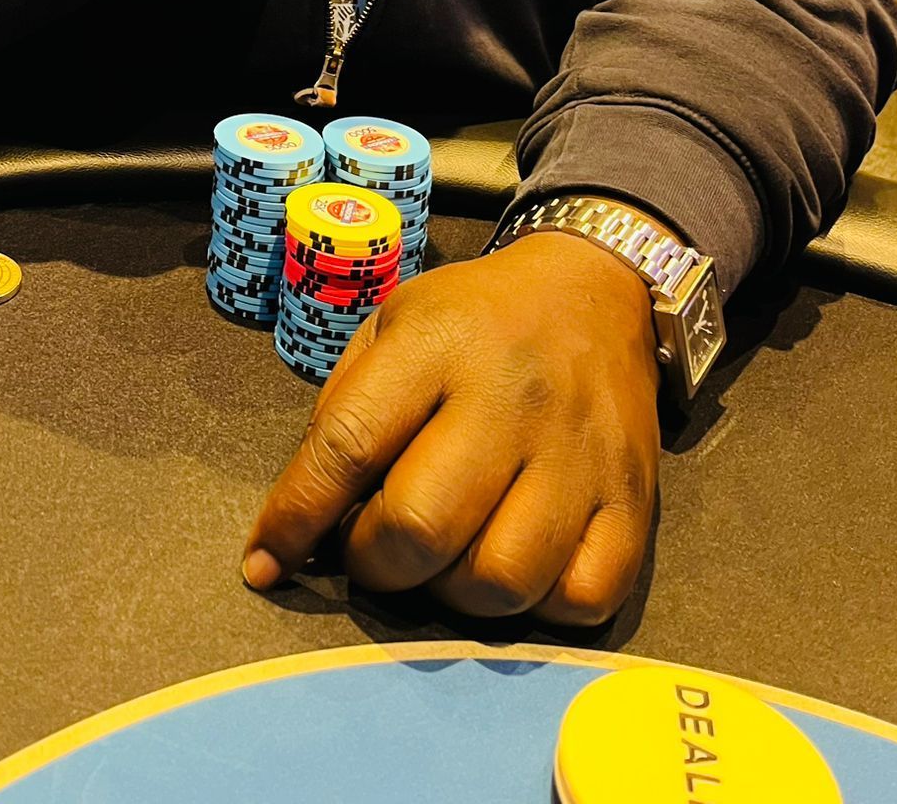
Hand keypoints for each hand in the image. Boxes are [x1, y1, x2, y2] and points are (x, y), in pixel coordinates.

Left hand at [244, 233, 659, 621]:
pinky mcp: (632, 498)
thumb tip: (301, 522)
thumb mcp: (392, 323)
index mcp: (435, 344)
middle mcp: (509, 399)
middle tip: (373, 549)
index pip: (347, 446)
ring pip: (498, 581)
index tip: (263, 563)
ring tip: (443, 561)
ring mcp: (577, 453)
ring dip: (451, 596)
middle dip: (374, 564)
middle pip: (420, 528)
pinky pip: (582, 598)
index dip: (294, 518)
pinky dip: (538, 606)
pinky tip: (515, 565)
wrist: (591, 289)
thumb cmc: (473, 318)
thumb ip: (345, 409)